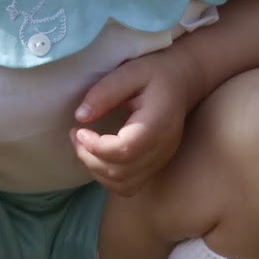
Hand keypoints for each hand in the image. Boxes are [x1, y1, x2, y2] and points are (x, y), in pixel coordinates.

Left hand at [71, 51, 200, 195]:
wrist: (182, 81)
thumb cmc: (156, 73)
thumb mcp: (130, 72)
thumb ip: (105, 92)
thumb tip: (80, 117)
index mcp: (158, 124)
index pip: (125, 150)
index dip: (96, 146)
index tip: (79, 129)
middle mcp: (162, 149)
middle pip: (121, 172)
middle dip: (89, 158)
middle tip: (76, 135)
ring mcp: (160, 161)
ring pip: (123, 184)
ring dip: (96, 170)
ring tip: (83, 146)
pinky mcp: (155, 166)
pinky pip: (128, 186)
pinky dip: (107, 178)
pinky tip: (98, 157)